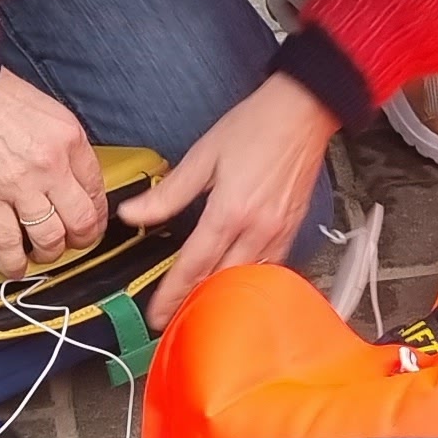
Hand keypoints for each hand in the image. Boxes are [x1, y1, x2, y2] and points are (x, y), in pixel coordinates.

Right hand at [0, 69, 109, 278]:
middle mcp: (53, 166)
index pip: (97, 189)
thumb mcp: (44, 111)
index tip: (90, 222)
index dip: (97, 214)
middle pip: (82, 220)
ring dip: (49, 253)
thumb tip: (64, 172)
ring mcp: (22, 185)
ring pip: (50, 238)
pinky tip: (13, 268)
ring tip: (41, 254)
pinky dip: (13, 262)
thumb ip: (59, 144)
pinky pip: (8, 242)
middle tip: (72, 243)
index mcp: (70, 140)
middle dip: (81, 239)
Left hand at [131, 71, 336, 326]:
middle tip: (172, 323)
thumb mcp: (203, 156)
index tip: (156, 315)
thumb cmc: (254, 128)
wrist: (303, 113)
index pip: (194, 265)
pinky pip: (269, 270)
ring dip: (222, 299)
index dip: (172, 294)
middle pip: (221, 282)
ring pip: (247, 281)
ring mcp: (279, 234)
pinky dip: (248, 283)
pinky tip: (234, 288)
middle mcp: (257, 231)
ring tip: (199, 312)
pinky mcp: (292, 232)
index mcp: (229, 212)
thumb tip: (133, 215)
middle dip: (195, 305)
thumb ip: (169, 193)